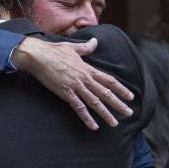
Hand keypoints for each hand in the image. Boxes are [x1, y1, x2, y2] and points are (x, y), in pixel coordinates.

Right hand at [11, 37, 133, 129]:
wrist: (38, 55)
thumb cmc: (54, 50)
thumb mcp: (73, 48)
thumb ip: (86, 48)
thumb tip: (95, 41)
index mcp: (87, 68)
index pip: (109, 80)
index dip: (121, 89)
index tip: (130, 97)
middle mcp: (84, 78)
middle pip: (105, 93)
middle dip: (118, 104)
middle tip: (129, 113)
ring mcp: (75, 86)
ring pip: (95, 102)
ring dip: (106, 113)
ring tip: (114, 123)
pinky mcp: (65, 93)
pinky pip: (79, 107)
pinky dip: (87, 117)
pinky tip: (93, 126)